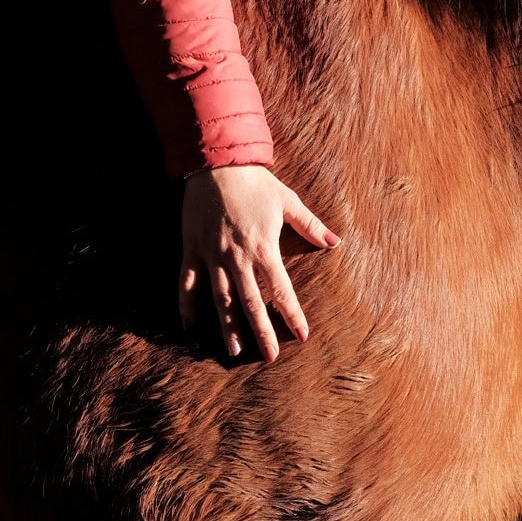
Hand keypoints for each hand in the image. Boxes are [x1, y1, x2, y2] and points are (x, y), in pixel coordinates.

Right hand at [180, 165, 339, 361]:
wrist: (216, 163)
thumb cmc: (255, 182)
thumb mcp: (287, 201)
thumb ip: (310, 225)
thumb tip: (335, 242)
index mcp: (264, 248)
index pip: (281, 290)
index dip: (291, 314)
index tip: (301, 336)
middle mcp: (237, 257)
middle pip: (251, 302)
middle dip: (261, 331)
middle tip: (269, 357)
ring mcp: (212, 255)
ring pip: (220, 298)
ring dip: (227, 326)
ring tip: (233, 350)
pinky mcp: (192, 249)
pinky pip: (188, 282)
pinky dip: (186, 304)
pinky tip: (188, 327)